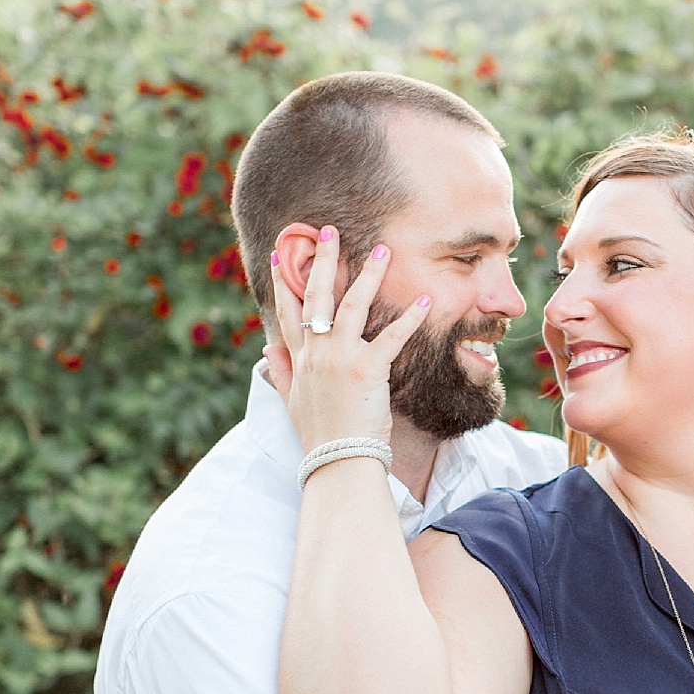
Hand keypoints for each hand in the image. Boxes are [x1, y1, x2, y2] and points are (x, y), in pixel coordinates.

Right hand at [271, 226, 429, 451]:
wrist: (337, 462)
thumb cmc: (320, 436)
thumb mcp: (292, 402)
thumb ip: (282, 372)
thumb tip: (267, 351)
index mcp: (299, 359)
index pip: (286, 312)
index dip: (280, 282)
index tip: (276, 255)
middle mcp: (316, 353)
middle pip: (315, 296)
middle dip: (321, 260)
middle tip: (327, 230)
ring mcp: (339, 359)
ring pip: (352, 305)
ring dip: (368, 274)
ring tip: (382, 250)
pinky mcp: (366, 371)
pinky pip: (392, 338)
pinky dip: (410, 318)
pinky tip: (425, 299)